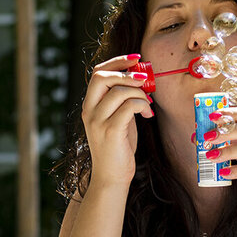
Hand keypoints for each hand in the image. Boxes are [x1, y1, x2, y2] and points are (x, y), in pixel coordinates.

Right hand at [81, 54, 153, 189]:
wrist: (111, 176)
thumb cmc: (118, 146)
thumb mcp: (118, 118)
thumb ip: (122, 100)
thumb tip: (140, 78)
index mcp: (89, 105)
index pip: (97, 73)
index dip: (117, 62)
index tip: (136, 59)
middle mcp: (89, 111)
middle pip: (102, 77)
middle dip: (127, 73)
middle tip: (145, 80)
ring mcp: (98, 121)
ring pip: (119, 91)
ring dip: (140, 93)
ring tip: (148, 105)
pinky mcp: (111, 131)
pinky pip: (129, 106)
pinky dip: (142, 105)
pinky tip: (147, 114)